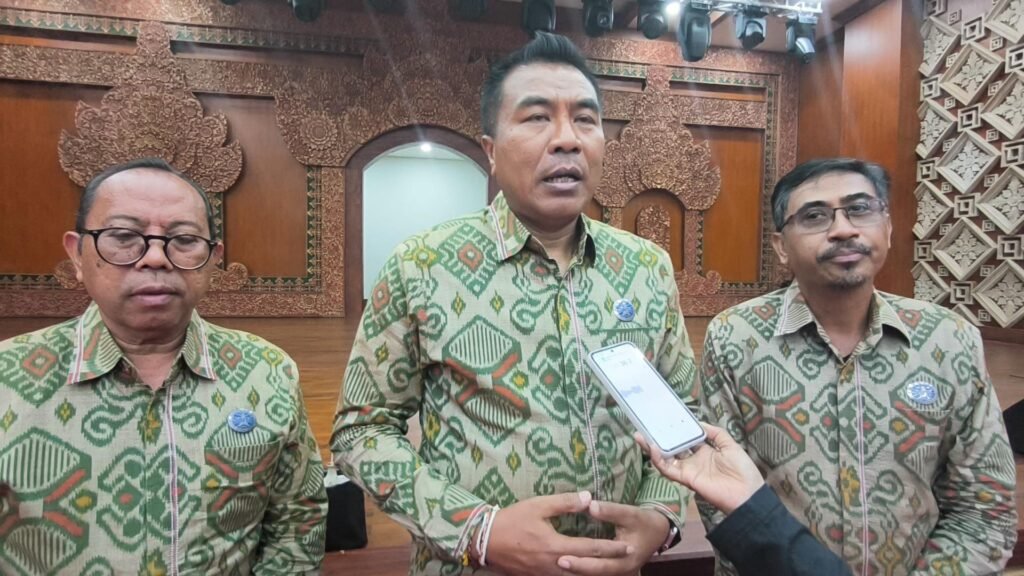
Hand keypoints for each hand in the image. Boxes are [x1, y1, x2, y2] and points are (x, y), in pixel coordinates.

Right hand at [482, 491, 632, 575]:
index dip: (611, 548)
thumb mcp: (538, 505)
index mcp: (556, 546)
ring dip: (593, 572)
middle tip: (627, 559)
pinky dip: (575, 574)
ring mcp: (545, 574)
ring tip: (609, 568)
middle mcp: (554, 565)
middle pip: (588, 568)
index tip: (627, 547)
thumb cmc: (512, 520)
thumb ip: (565, 502)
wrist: (485, 540)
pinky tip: (582, 570)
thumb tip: (589, 498)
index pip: (591, 549)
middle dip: (609, 564)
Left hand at [556, 502, 667, 575]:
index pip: (599, 564)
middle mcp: (620, 570)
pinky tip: (565, 566)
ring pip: (593, 575)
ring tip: (555, 565)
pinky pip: (595, 572)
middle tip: (554, 562)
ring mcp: (616, 572)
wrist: (658, 531)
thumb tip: (590, 504)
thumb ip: (610, 510)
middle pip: (593, 573)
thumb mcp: (631, 513)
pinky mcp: (612, 568)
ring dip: (575, 571)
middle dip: (573, 568)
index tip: (561, 557)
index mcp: (625, 560)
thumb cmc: (644, 521)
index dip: (580, 562)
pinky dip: (581, 569)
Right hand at [635, 424, 763, 513]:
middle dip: (658, 438)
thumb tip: (698, 423)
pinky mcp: (686, 479)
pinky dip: (659, 461)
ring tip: (640, 436)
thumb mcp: (731, 445)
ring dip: (652, 449)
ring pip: (665, 459)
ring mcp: (688, 469)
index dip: (675, 431)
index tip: (664, 420)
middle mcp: (694, 460)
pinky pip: (669, 470)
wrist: (747, 494)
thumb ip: (715, 433)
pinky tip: (653, 449)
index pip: (685, 439)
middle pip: (672, 448)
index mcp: (705, 451)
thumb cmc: (743, 470)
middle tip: (645, 427)